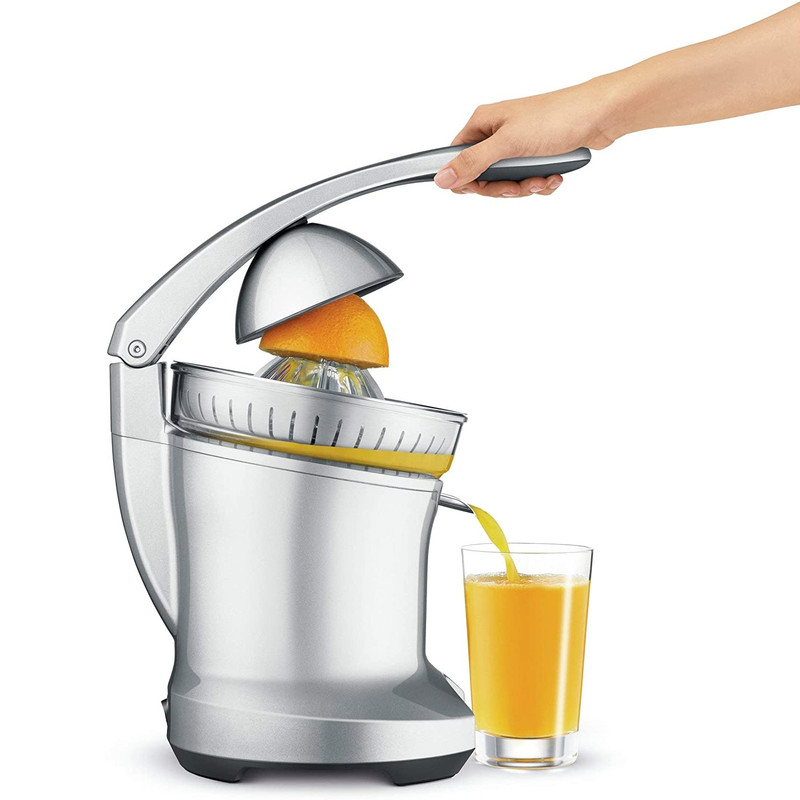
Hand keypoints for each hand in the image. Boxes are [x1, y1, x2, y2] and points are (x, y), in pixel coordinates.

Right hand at [434, 79, 618, 197]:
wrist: (601, 114)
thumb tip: (442, 178)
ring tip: (543, 178)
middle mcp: (497, 132)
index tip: (486, 187)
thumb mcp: (508, 144)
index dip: (469, 180)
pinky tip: (554, 176)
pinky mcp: (537, 155)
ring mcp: (517, 145)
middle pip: (484, 177)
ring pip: (507, 183)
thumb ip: (473, 163)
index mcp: (483, 123)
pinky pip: (528, 181)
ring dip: (526, 187)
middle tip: (521, 184)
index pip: (458, 159)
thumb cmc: (557, 118)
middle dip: (504, 188)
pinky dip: (540, 184)